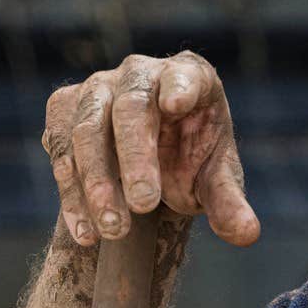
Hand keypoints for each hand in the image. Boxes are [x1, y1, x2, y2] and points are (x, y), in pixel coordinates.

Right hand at [42, 52, 259, 247]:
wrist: (143, 164)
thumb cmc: (189, 162)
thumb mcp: (214, 182)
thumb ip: (228, 203)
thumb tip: (247, 234)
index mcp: (189, 77)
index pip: (183, 75)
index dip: (180, 86)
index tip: (176, 105)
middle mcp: (139, 73)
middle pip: (129, 108)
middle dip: (134, 159)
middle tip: (144, 207)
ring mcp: (97, 88)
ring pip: (87, 130)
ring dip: (96, 183)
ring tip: (112, 231)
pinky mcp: (64, 111)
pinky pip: (61, 150)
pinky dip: (72, 194)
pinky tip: (87, 232)